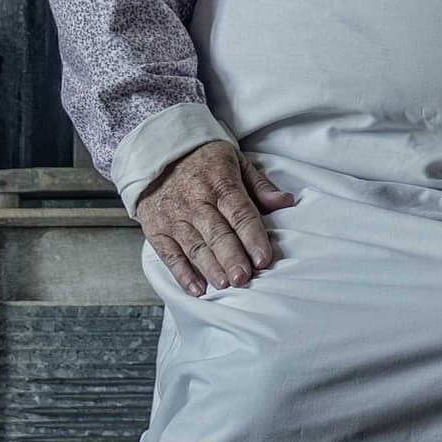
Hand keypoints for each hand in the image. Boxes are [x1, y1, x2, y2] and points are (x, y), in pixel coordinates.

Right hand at [136, 140, 298, 295]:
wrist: (158, 152)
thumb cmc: (203, 160)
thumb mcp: (235, 162)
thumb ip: (259, 186)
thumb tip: (284, 202)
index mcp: (219, 183)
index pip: (239, 213)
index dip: (252, 237)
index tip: (263, 258)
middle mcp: (196, 201)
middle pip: (217, 233)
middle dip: (231, 257)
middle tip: (244, 278)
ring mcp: (174, 216)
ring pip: (194, 246)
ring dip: (210, 267)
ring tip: (224, 284)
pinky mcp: (157, 229)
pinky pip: (169, 254)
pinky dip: (182, 273)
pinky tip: (197, 289)